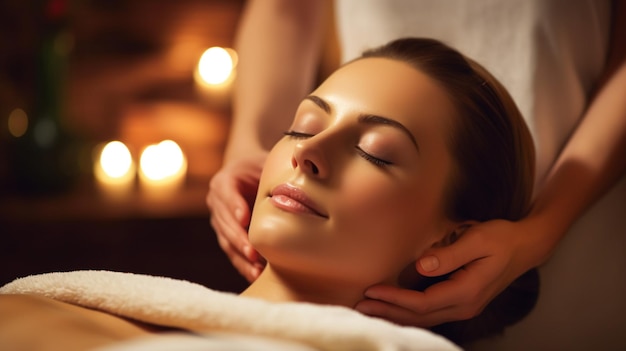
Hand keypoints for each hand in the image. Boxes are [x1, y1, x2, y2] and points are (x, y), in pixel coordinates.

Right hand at [206, 154, 267, 281]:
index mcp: (224, 182)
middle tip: (253, 252)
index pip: (227, 194)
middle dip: (239, 238)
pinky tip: (255, 275)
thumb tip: (299, 172)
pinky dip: (243, 264)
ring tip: (256, 270)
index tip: (244, 219)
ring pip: (227, 241)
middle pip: (225, 222)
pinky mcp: (225, 236)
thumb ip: (275, 170)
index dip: (235, 206)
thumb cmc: (259, 168)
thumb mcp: (264, 163)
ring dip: (241, 256)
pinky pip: (232, 252)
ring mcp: (219, 221)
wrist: (246, 174)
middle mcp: (217, 202)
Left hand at [355, 219, 545, 326]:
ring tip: (370, 308)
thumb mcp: (478, 239)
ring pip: (424, 318)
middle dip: (388, 311)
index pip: (422, 303)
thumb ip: (450, 254)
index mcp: (467, 291)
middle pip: (419, 316)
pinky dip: (409, 312)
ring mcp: (464, 307)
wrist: (525, 247)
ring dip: (396, 314)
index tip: (371, 290)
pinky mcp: (461, 302)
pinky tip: (393, 307)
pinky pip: (430, 313)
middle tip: (359, 306)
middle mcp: (464, 306)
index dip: (394, 299)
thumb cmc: (501, 238)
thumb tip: (422, 266)